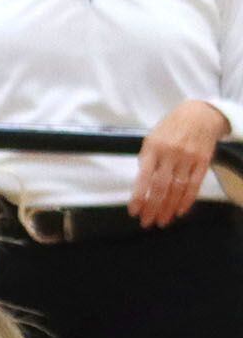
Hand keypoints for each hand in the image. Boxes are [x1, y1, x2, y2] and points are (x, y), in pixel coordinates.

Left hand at [130, 99, 227, 225]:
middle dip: (153, 207)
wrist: (200, 114)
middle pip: (161, 187)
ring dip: (169, 208)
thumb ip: (147, 159)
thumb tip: (142, 183)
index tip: (134, 211)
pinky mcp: (203, 162)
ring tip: (162, 220)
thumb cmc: (171, 128)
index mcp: (153, 148)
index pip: (144, 177)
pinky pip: (195, 185)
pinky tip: (180, 211)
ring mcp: (188, 158)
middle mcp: (170, 154)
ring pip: (178, 189)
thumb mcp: (152, 138)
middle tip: (147, 222)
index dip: (139, 196)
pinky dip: (187, 200)